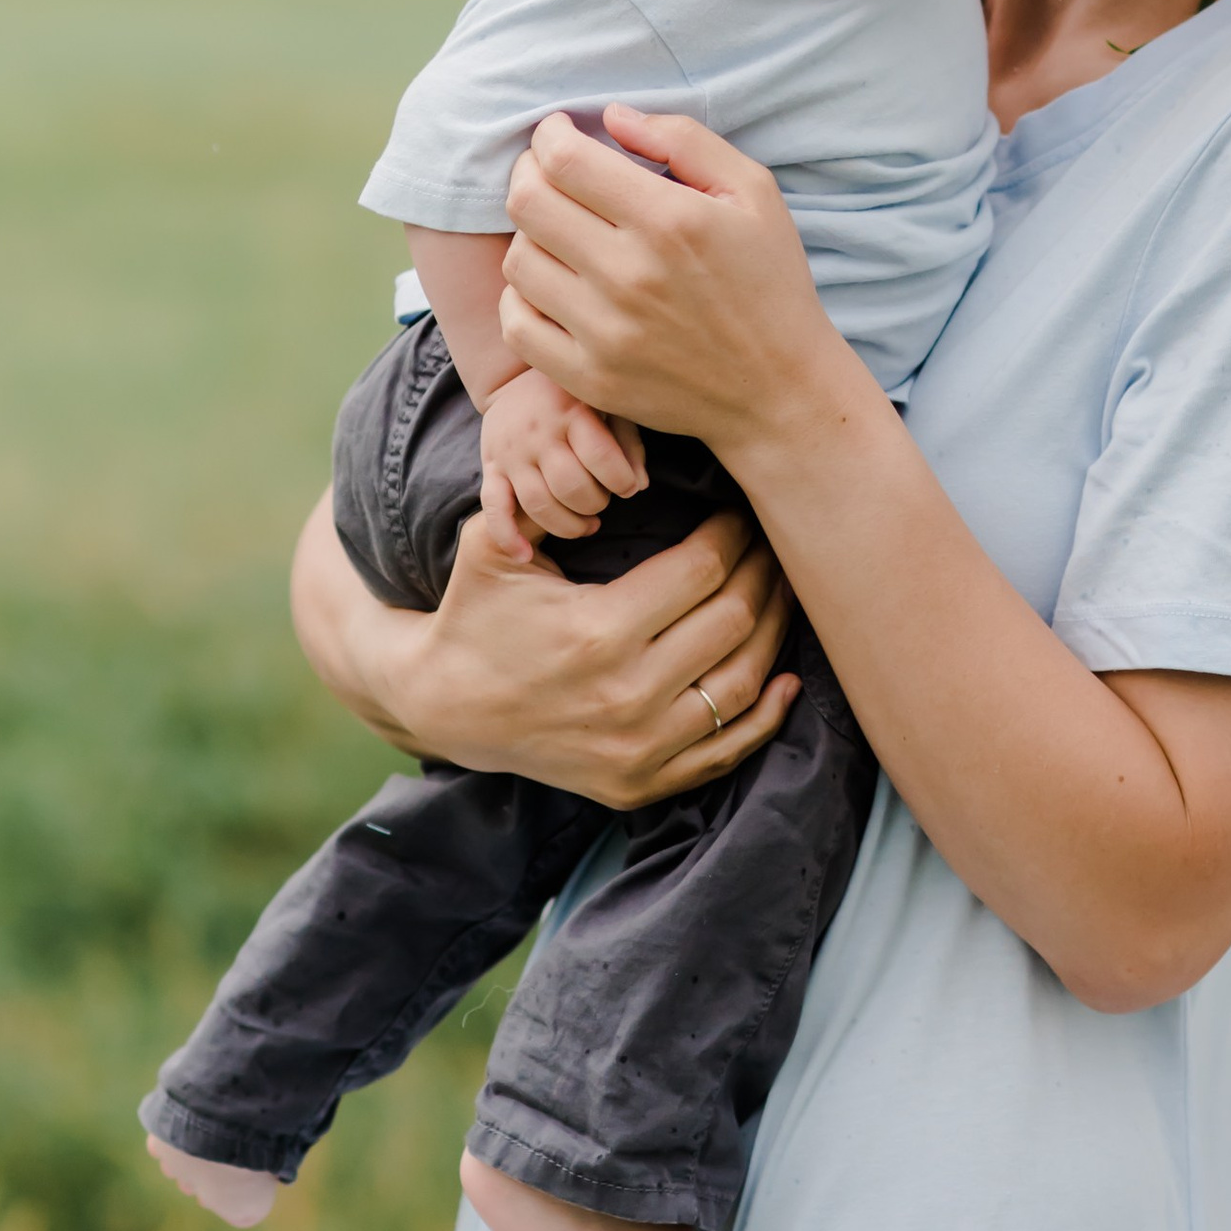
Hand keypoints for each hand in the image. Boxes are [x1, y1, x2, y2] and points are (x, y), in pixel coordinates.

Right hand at [287, 486, 798, 807]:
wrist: (444, 706)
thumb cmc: (474, 614)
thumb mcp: (491, 547)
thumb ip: (542, 497)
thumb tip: (603, 447)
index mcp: (596, 631)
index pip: (701, 570)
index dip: (732, 534)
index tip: (737, 513)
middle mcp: (626, 695)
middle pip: (732, 620)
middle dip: (762, 572)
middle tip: (769, 544)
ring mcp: (637, 748)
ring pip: (743, 683)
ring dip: (773, 631)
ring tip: (778, 592)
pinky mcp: (640, 783)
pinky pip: (727, 750)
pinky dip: (767, 714)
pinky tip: (786, 677)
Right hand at [476, 364, 646, 557]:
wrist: (518, 378)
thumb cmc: (575, 396)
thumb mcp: (607, 405)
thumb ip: (627, 442)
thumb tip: (640, 486)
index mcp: (570, 410)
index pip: (600, 457)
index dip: (621, 482)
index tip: (628, 487)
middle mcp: (537, 432)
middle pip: (569, 487)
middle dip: (595, 504)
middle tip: (604, 502)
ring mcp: (510, 452)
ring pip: (538, 504)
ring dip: (567, 525)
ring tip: (587, 525)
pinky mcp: (491, 467)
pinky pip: (494, 508)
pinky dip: (507, 535)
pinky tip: (524, 555)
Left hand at [500, 106, 855, 464]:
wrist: (780, 390)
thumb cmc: (770, 281)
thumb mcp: (753, 192)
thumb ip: (684, 139)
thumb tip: (612, 116)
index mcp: (670, 221)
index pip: (564, 160)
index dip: (549, 135)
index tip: (559, 134)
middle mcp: (630, 276)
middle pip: (527, 203)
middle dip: (529, 173)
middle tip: (550, 173)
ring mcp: (605, 333)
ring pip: (518, 260)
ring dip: (530, 235)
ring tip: (559, 231)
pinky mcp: (590, 377)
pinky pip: (517, 325)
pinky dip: (522, 297)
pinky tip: (552, 284)